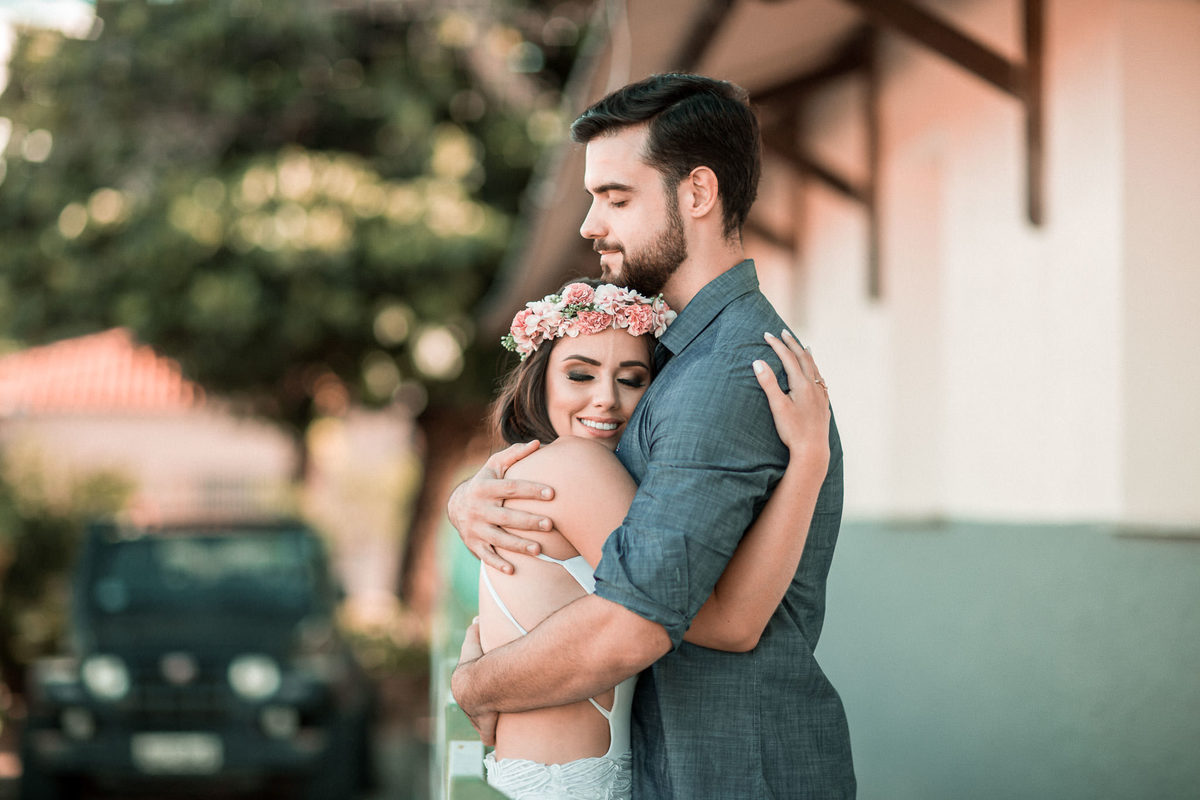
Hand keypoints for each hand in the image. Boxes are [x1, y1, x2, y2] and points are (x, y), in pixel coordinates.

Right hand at [447, 440, 553, 573]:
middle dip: (528, 521)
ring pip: (498, 538)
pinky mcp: (473, 543)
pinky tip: (513, 570)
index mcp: (485, 487)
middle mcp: (478, 508)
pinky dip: (497, 563)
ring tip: (539, 550)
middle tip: (551, 524)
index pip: (511, 488)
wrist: (456, 505)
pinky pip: (486, 556)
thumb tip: (538, 443)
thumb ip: (515, 454)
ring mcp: (475, 528)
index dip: (531, 490)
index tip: (552, 492)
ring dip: (518, 546)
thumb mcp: (494, 466)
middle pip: (506, 516)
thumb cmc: (485, 482)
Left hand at [452, 618, 497, 745]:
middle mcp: (465, 703)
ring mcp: (474, 718)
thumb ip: (475, 631)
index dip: (476, 686)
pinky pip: (488, 737)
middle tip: (497, 702)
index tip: (485, 685)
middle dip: (483, 706)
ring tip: (502, 718)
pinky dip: (493, 738)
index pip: (466, 687)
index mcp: (461, 685)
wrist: (481, 685)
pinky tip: (500, 739)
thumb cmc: (479, 662)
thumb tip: (477, 619)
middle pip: (474, 706)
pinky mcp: (485, 729)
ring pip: (481, 722)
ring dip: (489, 721)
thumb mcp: (475, 643)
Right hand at [753, 331, 830, 466]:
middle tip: (784, 332)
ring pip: (815, 369)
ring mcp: (821, 396)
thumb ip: (768, 383)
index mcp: (802, 384)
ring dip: (807, 355)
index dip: (777, 345)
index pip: (788, 358)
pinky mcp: (824, 406)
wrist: (813, 451)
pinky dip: (816, 371)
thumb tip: (757, 362)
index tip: (767, 334)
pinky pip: (822, 381)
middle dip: (793, 344)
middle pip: (804, 359)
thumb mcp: (777, 406)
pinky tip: (817, 375)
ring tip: (804, 346)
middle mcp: (814, 386)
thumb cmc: (793, 431)